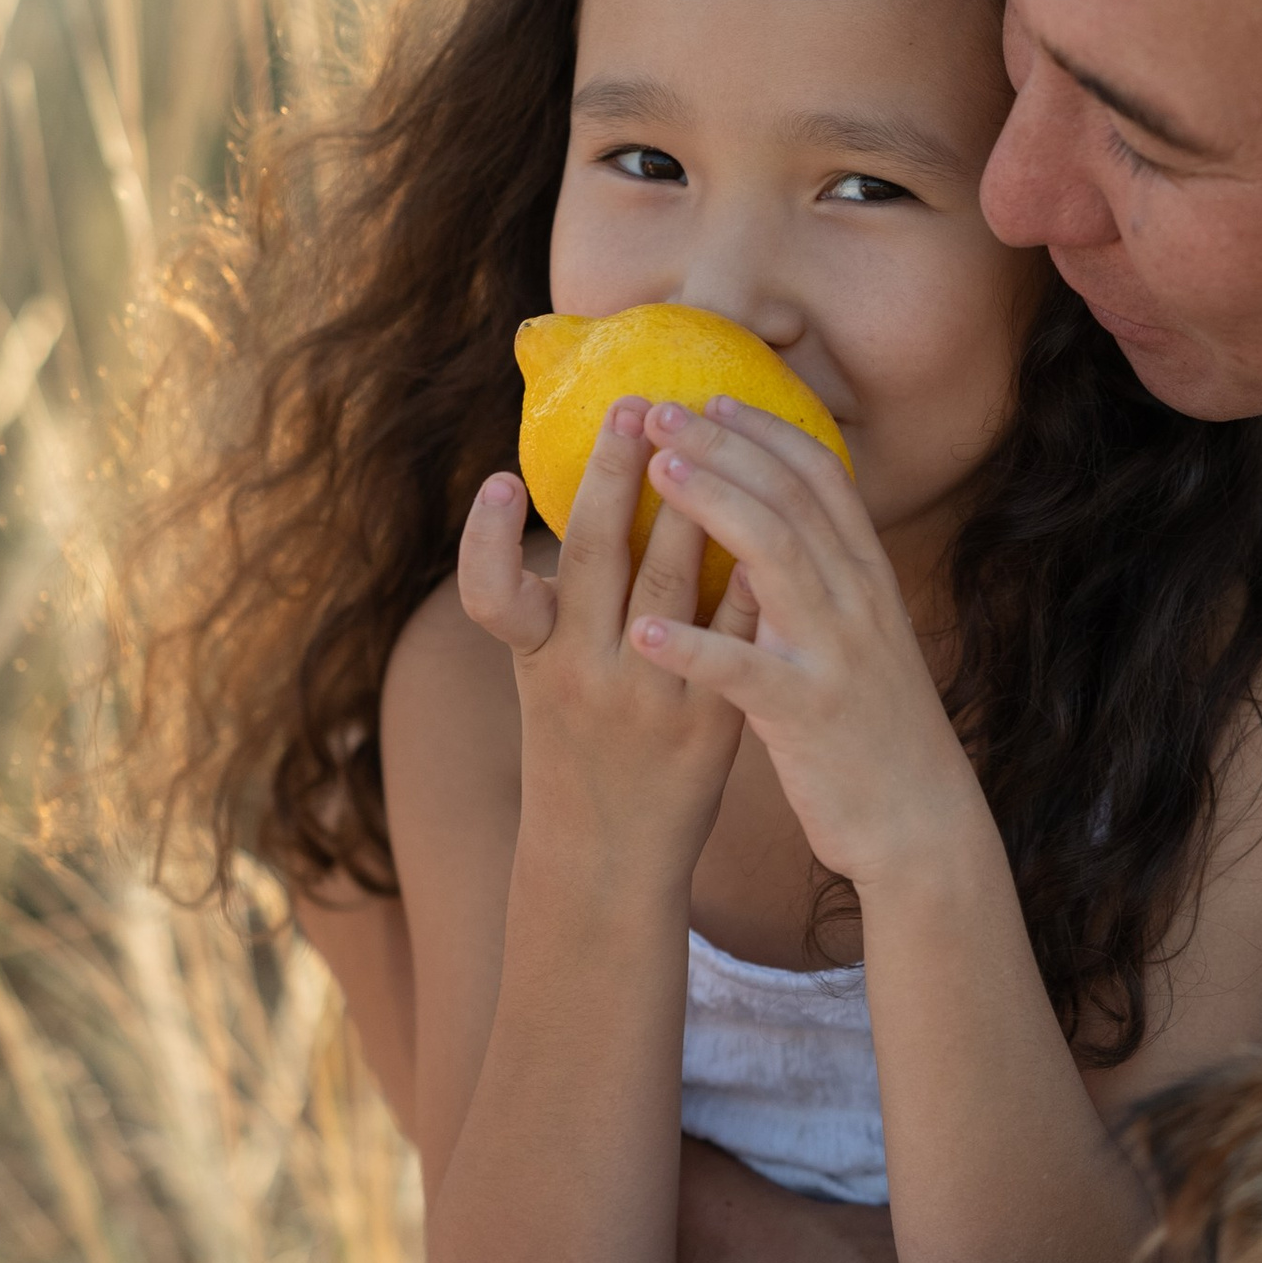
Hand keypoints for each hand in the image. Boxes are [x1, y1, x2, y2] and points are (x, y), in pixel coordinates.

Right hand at [460, 398, 750, 885]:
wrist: (609, 857)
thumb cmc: (578, 749)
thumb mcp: (550, 676)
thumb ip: (561, 602)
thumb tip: (582, 504)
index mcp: (536, 659)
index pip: (495, 594)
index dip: (487, 540)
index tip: (496, 479)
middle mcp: (582, 673)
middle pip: (597, 562)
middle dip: (614, 480)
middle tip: (633, 405)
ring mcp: (647, 696)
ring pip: (668, 587)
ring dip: (688, 507)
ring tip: (702, 437)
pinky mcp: (708, 720)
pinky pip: (732, 632)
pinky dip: (747, 574)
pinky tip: (774, 520)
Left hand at [630, 397, 988, 891]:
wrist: (922, 821)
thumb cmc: (875, 729)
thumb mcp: (863, 638)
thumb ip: (824, 583)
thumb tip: (771, 529)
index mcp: (867, 580)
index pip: (822, 478)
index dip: (767, 431)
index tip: (714, 397)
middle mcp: (858, 602)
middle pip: (790, 498)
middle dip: (724, 446)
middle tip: (658, 411)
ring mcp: (835, 654)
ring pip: (775, 556)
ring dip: (712, 505)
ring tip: (653, 470)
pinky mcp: (807, 714)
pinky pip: (744, 671)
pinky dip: (693, 646)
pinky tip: (642, 629)